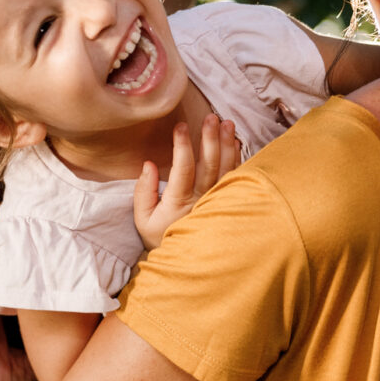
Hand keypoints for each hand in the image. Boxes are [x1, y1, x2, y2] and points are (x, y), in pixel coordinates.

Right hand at [133, 115, 238, 248]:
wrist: (186, 263)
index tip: (179, 126)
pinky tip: (236, 142)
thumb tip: (149, 164)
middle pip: (210, 165)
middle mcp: (202, 200)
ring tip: (227, 122)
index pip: (183, 168)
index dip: (182, 145)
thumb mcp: (142, 219)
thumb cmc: (161, 237)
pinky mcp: (227, 203)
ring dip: (227, 144)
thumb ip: (143, 191)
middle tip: (211, 117)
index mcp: (179, 202)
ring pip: (227, 169)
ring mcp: (218, 202)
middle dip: (210, 138)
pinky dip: (237, 159)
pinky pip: (236, 179)